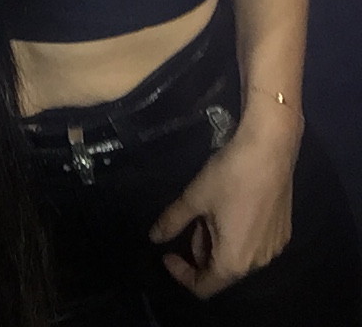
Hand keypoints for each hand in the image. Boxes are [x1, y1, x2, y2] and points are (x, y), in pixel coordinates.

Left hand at [148, 117, 300, 297]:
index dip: (181, 273)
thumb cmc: (230, 177)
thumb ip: (172, 221)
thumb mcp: (194, 198)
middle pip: (222, 271)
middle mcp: (258, 263)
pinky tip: (231, 207)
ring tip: (209, 210)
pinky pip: (254, 244)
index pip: (204, 287)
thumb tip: (154, 237)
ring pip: (239, 256)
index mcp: (234, 262)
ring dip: (219, 242)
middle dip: (200, 250)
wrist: (270, 150)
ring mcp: (274, 249)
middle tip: (191, 220)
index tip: (168, 252)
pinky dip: (238, 235)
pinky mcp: (284, 233)